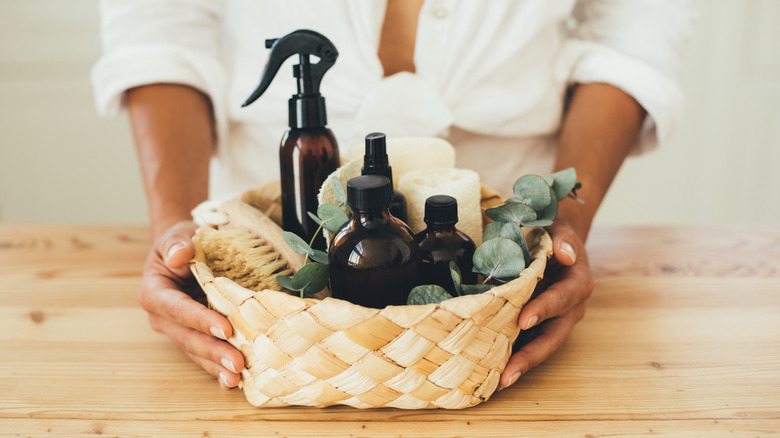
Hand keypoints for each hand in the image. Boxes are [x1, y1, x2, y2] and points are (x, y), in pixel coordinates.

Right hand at [139, 221, 244, 388]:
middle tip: (236, 363)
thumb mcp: (178, 235)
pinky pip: (205, 355)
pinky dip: (218, 368)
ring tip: (236, 378)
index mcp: (155, 293)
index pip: (177, 309)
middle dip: (212, 351)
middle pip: (188, 337)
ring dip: (216, 365)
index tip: (225, 328)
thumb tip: (181, 255)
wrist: (187, 252)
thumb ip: (177, 244)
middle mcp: (163, 318)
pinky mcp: (195, 336)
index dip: (199, 320)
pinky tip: (234, 381)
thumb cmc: (183, 242)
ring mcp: (179, 330)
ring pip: (196, 351)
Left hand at [498, 219, 593, 388]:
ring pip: (542, 347)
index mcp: (577, 283)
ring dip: (521, 365)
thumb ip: (563, 239)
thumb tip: (565, 252)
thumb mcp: (561, 230)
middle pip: (553, 337)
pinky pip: (529, 343)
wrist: (556, 241)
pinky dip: (513, 357)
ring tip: (498, 382)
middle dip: (531, 356)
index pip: (561, 299)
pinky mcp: (540, 326)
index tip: (524, 320)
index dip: (544, 309)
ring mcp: (556, 320)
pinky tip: (493, 371)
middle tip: (508, 374)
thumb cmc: (555, 235)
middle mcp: (570, 308)